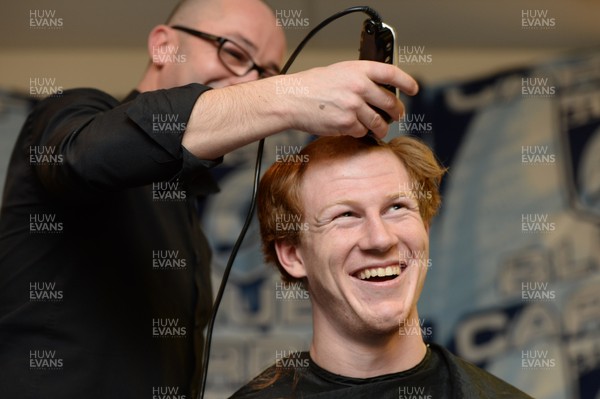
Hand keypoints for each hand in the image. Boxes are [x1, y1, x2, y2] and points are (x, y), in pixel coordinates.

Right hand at [277, 60, 418, 137]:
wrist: (292, 99)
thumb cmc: (312, 86)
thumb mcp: (339, 72)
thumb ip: (359, 79)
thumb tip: (377, 92)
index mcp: (359, 70)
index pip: (391, 74)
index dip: (406, 82)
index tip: (413, 89)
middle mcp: (360, 86)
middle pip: (390, 102)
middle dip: (397, 112)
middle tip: (398, 115)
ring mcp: (354, 106)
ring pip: (379, 122)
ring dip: (383, 128)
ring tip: (381, 129)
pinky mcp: (347, 123)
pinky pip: (362, 131)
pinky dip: (360, 132)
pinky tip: (354, 129)